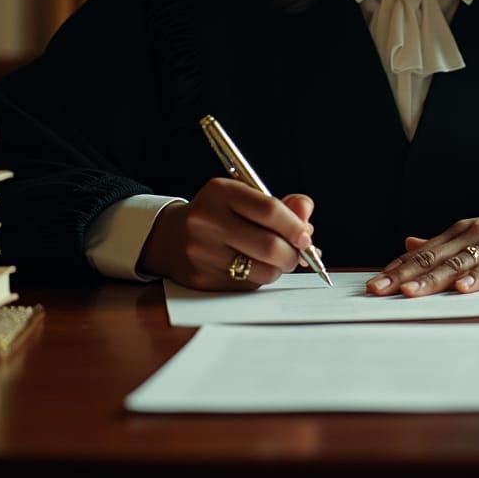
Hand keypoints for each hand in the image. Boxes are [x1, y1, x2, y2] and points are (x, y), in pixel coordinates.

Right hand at [136, 178, 315, 290]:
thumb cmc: (219, 214)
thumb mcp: (245, 197)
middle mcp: (207, 220)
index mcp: (221, 192)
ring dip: (278, 268)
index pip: (269, 209)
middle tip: (298, 253)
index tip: (306, 235)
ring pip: (261, 270)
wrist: (171, 236)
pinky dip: (260, 278)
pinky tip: (254, 267)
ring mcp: (201, 252)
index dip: (295, 225)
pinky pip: (247, 285)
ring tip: (276, 259)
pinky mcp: (200, 278)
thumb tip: (306, 219)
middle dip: (293, 253)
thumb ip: (281, 205)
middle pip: (268, 245)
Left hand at [365, 204, 478, 297]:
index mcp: (464, 230)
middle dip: (403, 274)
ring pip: (458, 263)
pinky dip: (477, 279)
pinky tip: (462, 289)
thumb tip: (408, 243)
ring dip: (432, 279)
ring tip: (408, 292)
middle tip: (376, 290)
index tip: (373, 282)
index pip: (424, 251)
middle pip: (434, 257)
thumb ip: (447, 243)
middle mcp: (475, 233)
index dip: (397, 266)